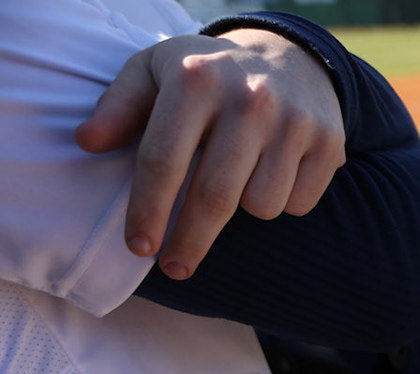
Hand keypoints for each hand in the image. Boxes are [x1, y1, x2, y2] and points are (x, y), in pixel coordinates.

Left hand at [76, 29, 345, 280]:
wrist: (290, 59)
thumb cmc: (208, 76)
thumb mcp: (154, 73)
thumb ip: (119, 107)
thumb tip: (88, 143)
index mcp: (196, 79)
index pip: (164, 159)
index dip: (148, 210)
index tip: (140, 247)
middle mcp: (250, 98)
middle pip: (214, 196)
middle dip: (191, 241)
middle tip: (175, 267)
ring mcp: (295, 122)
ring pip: (262, 206)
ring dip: (244, 209)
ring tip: (237, 183)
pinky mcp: (329, 143)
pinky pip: (298, 204)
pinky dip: (283, 201)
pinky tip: (275, 174)